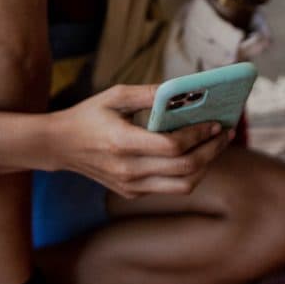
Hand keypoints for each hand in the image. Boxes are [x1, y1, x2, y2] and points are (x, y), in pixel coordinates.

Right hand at [51, 84, 232, 198]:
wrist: (58, 146)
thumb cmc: (88, 115)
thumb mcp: (114, 96)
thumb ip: (149, 93)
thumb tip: (183, 90)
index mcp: (122, 143)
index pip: (173, 146)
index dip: (199, 135)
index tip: (215, 122)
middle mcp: (128, 170)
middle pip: (185, 168)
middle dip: (212, 150)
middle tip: (225, 133)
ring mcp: (130, 186)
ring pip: (183, 185)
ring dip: (206, 165)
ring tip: (216, 145)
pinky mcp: (132, 192)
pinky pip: (170, 187)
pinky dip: (188, 172)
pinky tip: (196, 152)